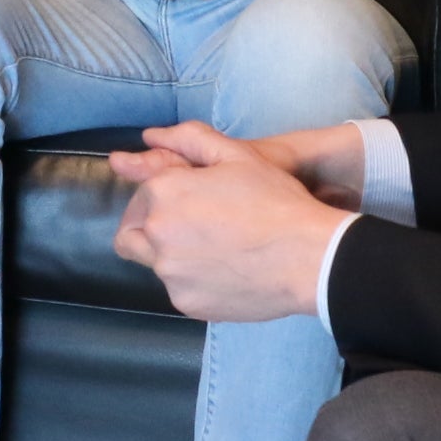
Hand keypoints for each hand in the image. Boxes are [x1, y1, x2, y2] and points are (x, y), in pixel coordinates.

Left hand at [107, 120, 350, 322]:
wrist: (310, 257)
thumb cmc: (276, 201)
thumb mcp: (237, 156)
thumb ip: (189, 140)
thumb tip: (149, 138)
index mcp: (163, 193)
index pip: (140, 194)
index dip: (162, 194)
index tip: (188, 199)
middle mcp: (156, 234)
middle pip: (130, 232)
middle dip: (149, 227)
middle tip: (188, 226)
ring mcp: (170, 273)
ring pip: (152, 263)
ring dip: (168, 254)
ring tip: (209, 248)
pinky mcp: (186, 302)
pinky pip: (177, 289)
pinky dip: (191, 280)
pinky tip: (223, 271)